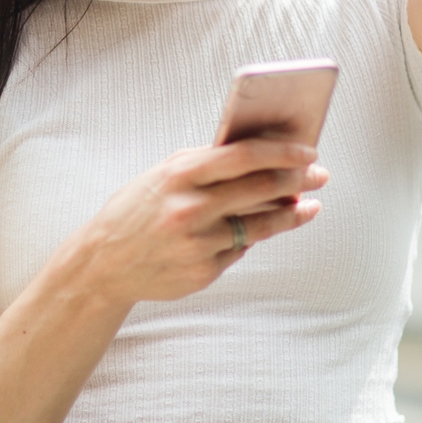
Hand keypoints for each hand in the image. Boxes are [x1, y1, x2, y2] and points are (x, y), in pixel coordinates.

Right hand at [67, 138, 327, 304]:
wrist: (103, 262)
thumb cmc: (139, 208)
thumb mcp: (164, 174)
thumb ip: (207, 164)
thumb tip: (262, 155)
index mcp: (180, 175)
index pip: (244, 156)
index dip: (282, 153)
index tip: (308, 151)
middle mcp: (190, 208)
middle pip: (260, 188)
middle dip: (297, 180)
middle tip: (318, 175)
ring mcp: (198, 243)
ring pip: (259, 225)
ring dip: (290, 213)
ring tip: (308, 205)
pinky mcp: (203, 271)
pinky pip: (239, 250)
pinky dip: (252, 237)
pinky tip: (261, 228)